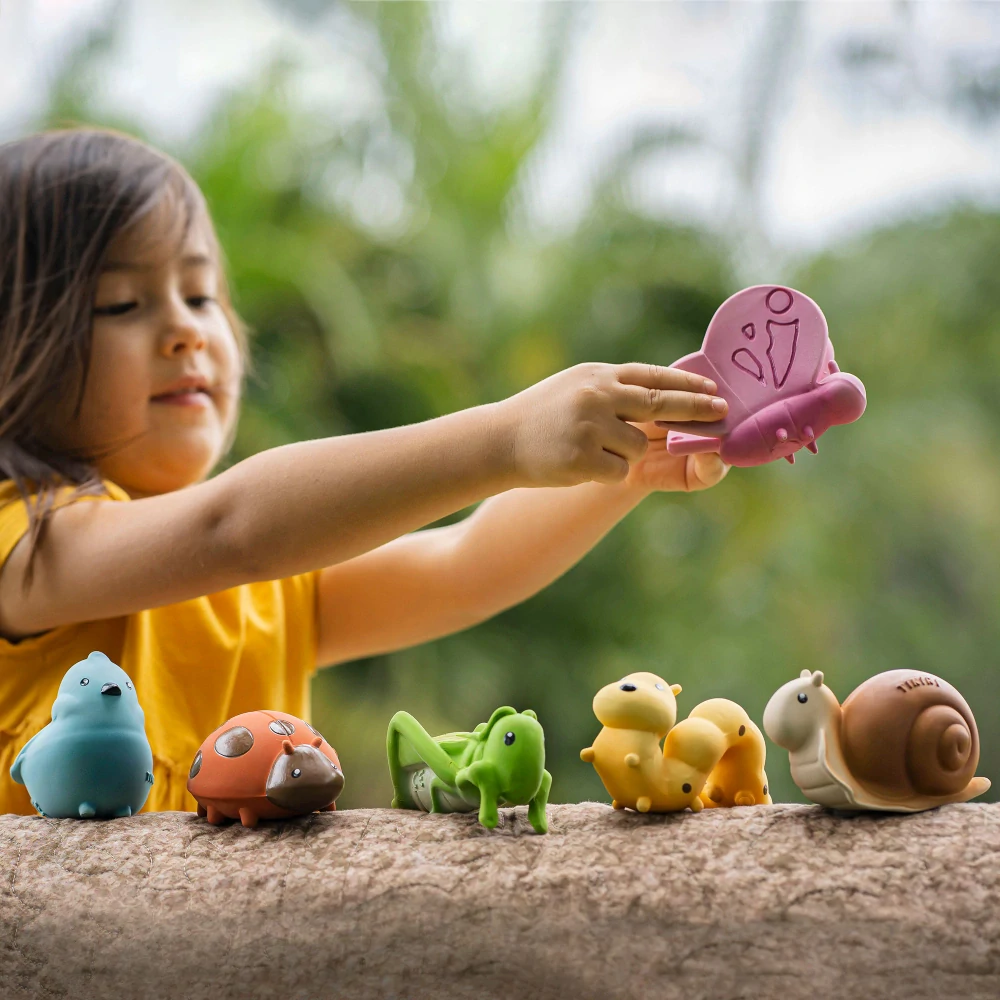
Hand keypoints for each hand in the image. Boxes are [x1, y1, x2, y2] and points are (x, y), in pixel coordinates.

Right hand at [495, 362, 727, 487]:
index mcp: (599, 376)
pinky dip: (605, 472)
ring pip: (638, 447)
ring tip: (587, 448)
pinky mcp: (584, 457)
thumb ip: (614, 387)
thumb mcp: (576, 386)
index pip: (653, 378)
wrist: (498, 441)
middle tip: (722, 413)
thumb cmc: (541, 415)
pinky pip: (619, 471)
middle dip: (695, 411)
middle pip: (661, 405)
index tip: (714, 391)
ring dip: (623, 454)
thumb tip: (660, 393)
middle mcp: (597, 396)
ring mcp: (590, 426)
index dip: (687, 385)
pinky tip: (579, 465)